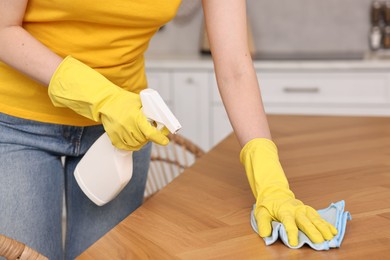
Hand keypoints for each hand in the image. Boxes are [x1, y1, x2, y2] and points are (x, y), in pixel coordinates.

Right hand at [48, 56, 168, 149]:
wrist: (105, 102)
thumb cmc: (124, 101)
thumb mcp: (139, 102)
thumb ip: (150, 111)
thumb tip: (164, 121)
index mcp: (135, 117)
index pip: (150, 132)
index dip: (159, 138)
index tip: (165, 141)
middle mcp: (127, 126)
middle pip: (144, 140)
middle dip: (150, 137)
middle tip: (151, 132)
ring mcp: (119, 133)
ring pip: (136, 145)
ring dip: (141, 142)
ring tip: (141, 134)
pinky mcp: (113, 137)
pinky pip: (125, 147)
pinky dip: (131, 145)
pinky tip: (133, 139)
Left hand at [240, 138, 337, 245]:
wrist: (275, 193)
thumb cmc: (268, 206)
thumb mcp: (261, 213)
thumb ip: (263, 224)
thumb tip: (265, 235)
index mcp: (284, 210)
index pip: (288, 222)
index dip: (291, 233)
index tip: (294, 243)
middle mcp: (296, 209)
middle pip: (305, 221)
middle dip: (312, 231)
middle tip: (319, 241)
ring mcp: (304, 209)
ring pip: (315, 218)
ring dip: (323, 228)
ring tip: (330, 237)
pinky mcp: (309, 210)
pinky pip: (319, 217)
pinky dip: (327, 224)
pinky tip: (333, 231)